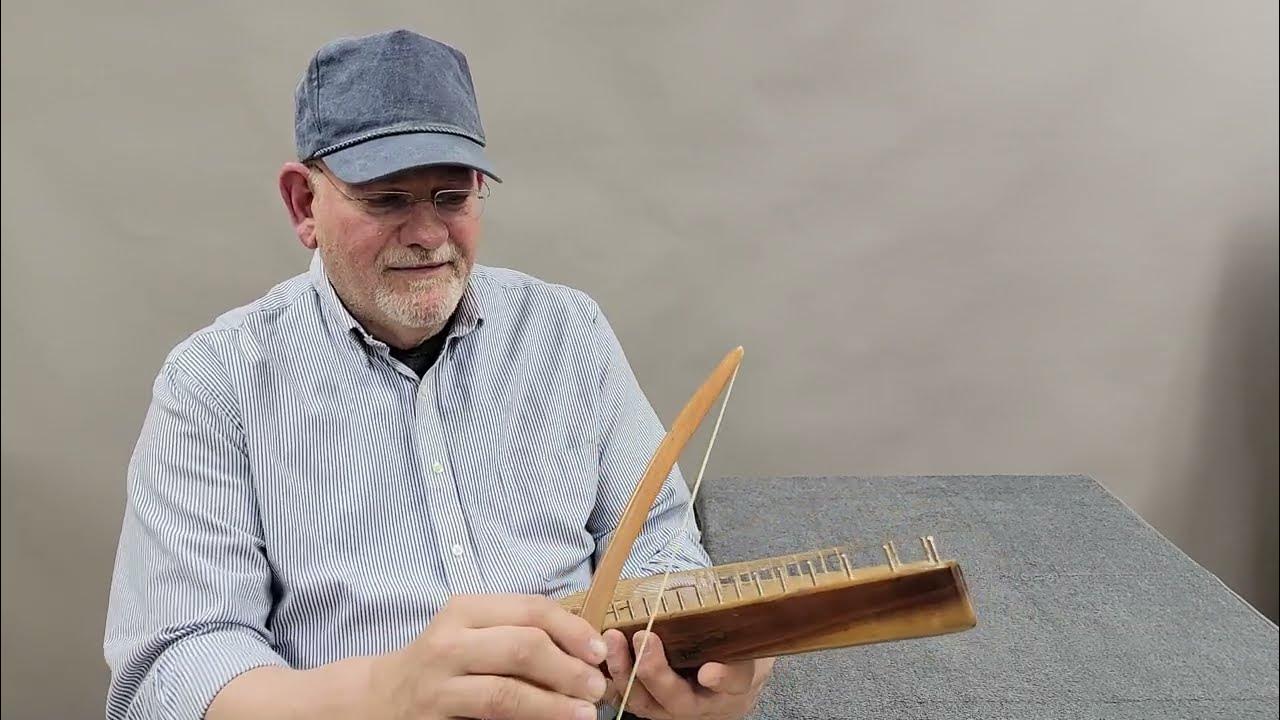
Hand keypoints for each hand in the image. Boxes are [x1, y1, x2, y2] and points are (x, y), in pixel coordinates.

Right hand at [366, 594, 608, 719]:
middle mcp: (449, 643)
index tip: (598, 650)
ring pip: (506, 693)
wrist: (379, 698)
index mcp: (465, 610)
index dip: (572, 630)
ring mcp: (439, 685)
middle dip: (568, 668)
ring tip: (583, 713)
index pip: (530, 610)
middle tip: (595, 687)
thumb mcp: (472, 632)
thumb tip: (583, 647)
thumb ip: (517, 631)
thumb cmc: (442, 661)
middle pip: (523, 647)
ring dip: (553, 704)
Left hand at [600, 629, 773, 718]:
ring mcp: (672, 711)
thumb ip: (736, 623)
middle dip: (656, 671)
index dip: (722, 678)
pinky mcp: (648, 707)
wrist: (724, 688)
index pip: (733, 683)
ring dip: (625, 672)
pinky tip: (599, 655)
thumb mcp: (744, 638)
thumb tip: (719, 590)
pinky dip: (612, 679)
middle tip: (644, 638)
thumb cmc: (733, 654)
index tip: (709, 672)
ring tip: (613, 640)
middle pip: (679, 700)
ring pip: (646, 704)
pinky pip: (627, 699)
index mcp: (734, 686)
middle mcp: (702, 705)